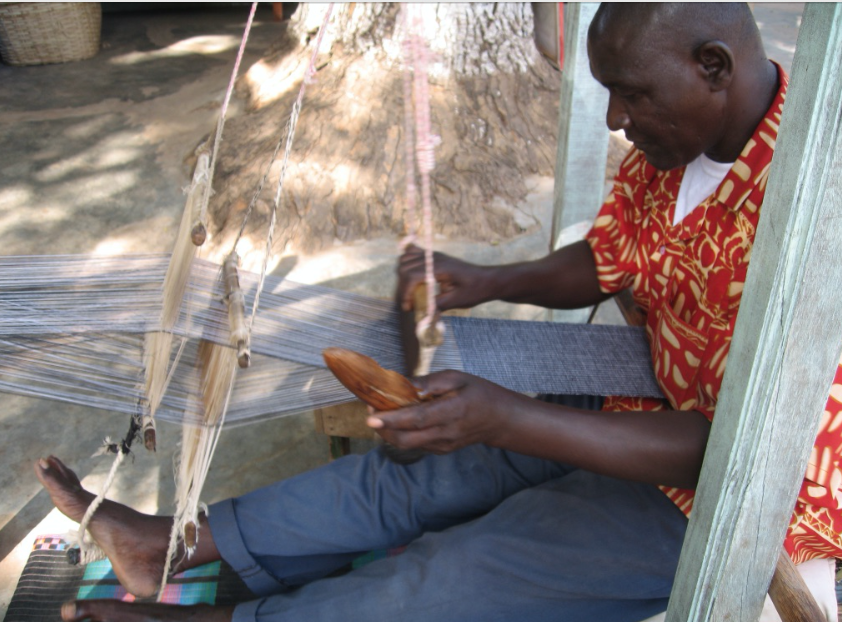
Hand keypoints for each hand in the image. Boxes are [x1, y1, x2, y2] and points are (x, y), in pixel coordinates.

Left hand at [366, 370, 516, 454]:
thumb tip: (405, 384)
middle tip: (371, 411)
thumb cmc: (479, 393)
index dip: (392, 419)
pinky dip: (401, 434)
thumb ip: (430, 382)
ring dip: (389, 431)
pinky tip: (397, 421)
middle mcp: (446, 433)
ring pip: (407, 445)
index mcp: (452, 411)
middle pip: (406, 439)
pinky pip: (415, 445)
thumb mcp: (458, 378)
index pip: (417, 419)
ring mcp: (443, 445)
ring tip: (380, 413)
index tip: (371, 416)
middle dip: (383, 428)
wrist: (499, 419)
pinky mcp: (441, 450)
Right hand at [397, 244, 493, 312]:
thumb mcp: (456, 301)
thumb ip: (436, 305)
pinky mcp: (433, 257)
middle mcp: (433, 258)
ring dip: (403, 275)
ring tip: (410, 292)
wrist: (488, 280)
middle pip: (404, 267)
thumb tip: (419, 312)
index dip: (405, 293)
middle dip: (403, 286)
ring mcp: (433, 255)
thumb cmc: (475, 290)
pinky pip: (413, 253)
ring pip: (405, 259)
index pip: (411, 276)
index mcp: (439, 267)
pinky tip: (411, 277)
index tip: (408, 307)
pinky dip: (407, 263)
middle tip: (410, 303)